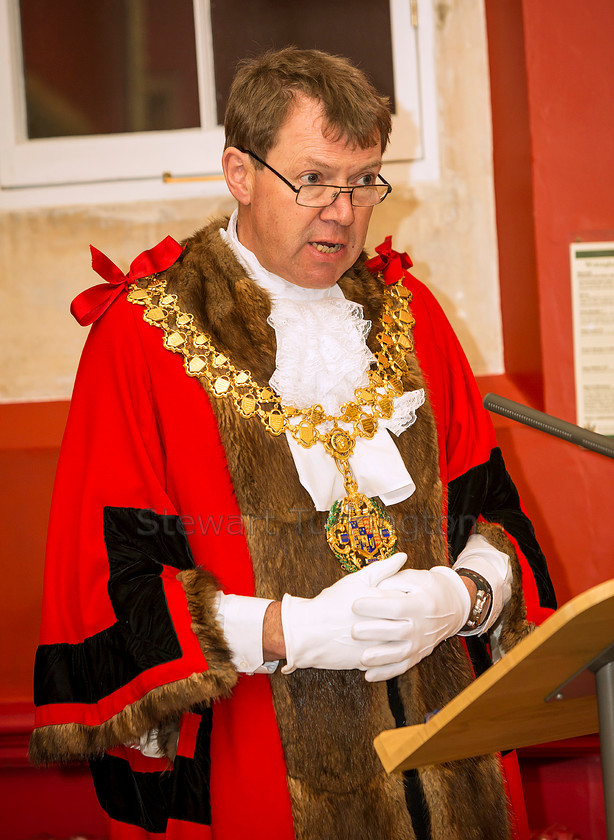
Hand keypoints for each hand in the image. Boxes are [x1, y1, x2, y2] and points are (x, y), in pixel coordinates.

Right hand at [281, 552, 407, 673]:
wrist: (307, 632)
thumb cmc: (330, 603)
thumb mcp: (355, 580)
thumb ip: (382, 568)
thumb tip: (403, 556)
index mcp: (382, 602)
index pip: (410, 597)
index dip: (415, 595)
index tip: (416, 593)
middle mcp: (384, 625)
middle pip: (411, 621)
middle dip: (416, 616)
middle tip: (417, 611)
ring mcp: (378, 645)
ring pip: (403, 642)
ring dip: (407, 636)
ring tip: (406, 628)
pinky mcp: (371, 661)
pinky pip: (390, 659)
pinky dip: (395, 652)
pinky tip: (394, 645)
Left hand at [352, 566, 470, 680]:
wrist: (454, 605)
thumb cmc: (428, 587)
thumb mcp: (415, 577)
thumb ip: (394, 581)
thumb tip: (374, 587)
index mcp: (421, 604)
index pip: (396, 606)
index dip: (376, 606)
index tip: (354, 604)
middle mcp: (422, 626)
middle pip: (397, 631)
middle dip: (374, 632)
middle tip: (353, 631)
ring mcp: (421, 643)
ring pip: (400, 654)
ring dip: (380, 658)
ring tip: (362, 658)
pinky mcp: (419, 655)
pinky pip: (402, 667)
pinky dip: (386, 673)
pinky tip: (368, 675)